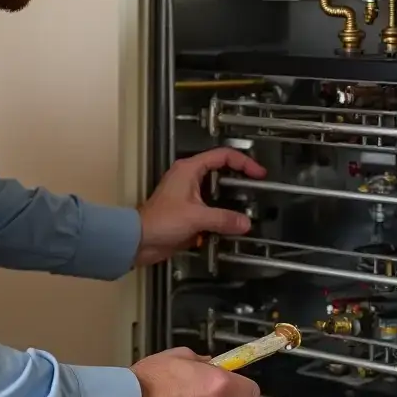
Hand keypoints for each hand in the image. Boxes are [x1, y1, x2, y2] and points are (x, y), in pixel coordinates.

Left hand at [135, 147, 265, 265]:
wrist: (139, 241)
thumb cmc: (158, 221)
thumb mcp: (196, 217)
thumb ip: (223, 219)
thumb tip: (244, 222)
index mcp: (189, 169)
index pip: (222, 156)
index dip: (243, 162)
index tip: (258, 173)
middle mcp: (189, 178)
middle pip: (221, 172)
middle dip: (239, 180)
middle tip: (256, 188)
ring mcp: (188, 195)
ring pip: (217, 192)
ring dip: (230, 201)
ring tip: (246, 208)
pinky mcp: (188, 212)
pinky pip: (211, 209)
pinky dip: (221, 215)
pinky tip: (231, 225)